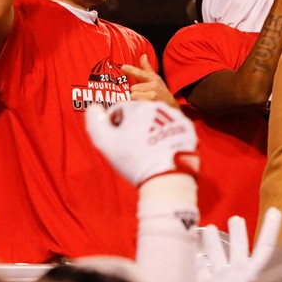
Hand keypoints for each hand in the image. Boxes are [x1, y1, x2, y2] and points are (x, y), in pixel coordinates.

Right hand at [84, 100, 198, 186]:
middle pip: (138, 114)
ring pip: (154, 120)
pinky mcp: (187, 129)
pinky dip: (163, 136)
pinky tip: (158, 149)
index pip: (119, 110)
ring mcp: (176, 117)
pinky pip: (170, 128)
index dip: (112, 125)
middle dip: (131, 127)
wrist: (167, 176)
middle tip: (130, 146)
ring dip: (147, 130)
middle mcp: (160, 106)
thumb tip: (94, 107)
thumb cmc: (134, 159)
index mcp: (139, 106)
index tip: (114, 140)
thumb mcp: (105, 141)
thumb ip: (94, 121)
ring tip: (144, 149)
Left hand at [122, 54, 179, 108]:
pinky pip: (135, 103)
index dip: (131, 70)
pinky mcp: (150, 105)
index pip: (141, 73)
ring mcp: (152, 96)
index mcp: (154, 79)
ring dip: (136, 100)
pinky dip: (136, 105)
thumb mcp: (156, 79)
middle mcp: (153, 86)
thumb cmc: (162, 92)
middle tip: (144, 95)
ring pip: (133, 96)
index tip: (123, 67)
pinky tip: (143, 106)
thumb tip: (143, 56)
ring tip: (144, 101)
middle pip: (133, 88)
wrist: (171, 107)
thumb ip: (147, 68)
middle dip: (136, 92)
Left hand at [198, 207, 281, 281]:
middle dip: (238, 231)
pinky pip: (200, 271)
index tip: (274, 211)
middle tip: (235, 219)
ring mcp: (221, 278)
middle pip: (239, 246)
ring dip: (212, 241)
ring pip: (216, 255)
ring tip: (207, 228)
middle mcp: (239, 271)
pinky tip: (192, 257)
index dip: (271, 228)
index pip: (267, 245)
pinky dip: (196, 264)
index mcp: (257, 272)